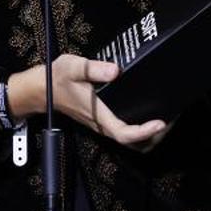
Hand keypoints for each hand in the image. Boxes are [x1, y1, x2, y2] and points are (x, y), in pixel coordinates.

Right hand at [10, 56, 169, 150]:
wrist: (39, 90)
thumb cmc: (56, 78)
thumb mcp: (73, 67)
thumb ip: (94, 69)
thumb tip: (116, 71)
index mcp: (98, 116)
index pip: (124, 133)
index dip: (144, 132)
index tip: (160, 122)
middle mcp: (102, 125)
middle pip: (132, 143)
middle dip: (153, 137)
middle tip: (171, 120)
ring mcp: (102, 125)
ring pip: (129, 140)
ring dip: (148, 135)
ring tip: (165, 118)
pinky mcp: (102, 120)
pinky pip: (124, 131)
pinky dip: (139, 129)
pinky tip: (148, 112)